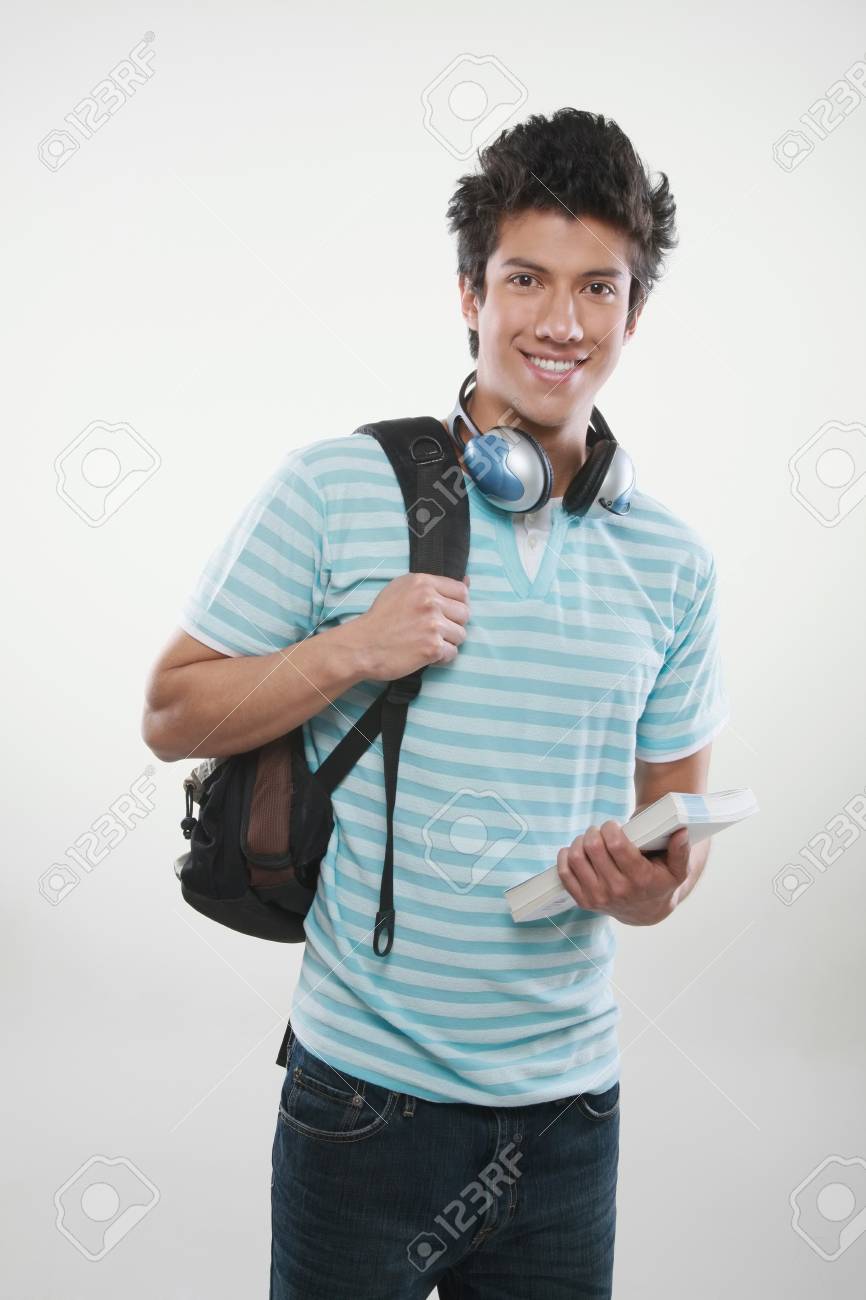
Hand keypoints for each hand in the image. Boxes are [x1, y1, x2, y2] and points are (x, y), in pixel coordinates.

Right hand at [351, 572, 470, 680]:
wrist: (362, 646)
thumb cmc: (380, 618)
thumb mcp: (401, 589)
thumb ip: (432, 586)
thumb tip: (468, 582)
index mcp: (423, 583)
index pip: (461, 591)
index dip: (457, 604)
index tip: (446, 613)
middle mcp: (430, 601)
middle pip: (464, 614)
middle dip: (453, 624)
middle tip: (433, 631)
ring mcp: (432, 624)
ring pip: (461, 634)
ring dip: (447, 641)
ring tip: (427, 642)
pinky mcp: (432, 647)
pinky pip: (452, 653)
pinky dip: (441, 657)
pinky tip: (425, 654)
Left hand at [555, 822, 691, 925]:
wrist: (645, 911)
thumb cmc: (660, 883)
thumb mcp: (677, 870)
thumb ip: (681, 851)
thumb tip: (681, 832)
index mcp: (640, 879)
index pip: (616, 844)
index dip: (610, 828)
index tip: (613, 825)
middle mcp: (617, 890)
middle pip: (593, 848)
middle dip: (595, 831)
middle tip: (600, 831)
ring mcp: (598, 897)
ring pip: (576, 858)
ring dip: (580, 841)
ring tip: (590, 839)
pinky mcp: (584, 902)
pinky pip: (565, 874)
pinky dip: (566, 857)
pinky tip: (576, 850)